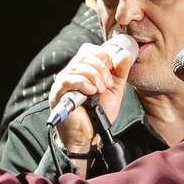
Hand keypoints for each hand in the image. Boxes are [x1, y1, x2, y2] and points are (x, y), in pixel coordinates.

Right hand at [48, 39, 132, 154]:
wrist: (88, 134)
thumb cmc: (98, 113)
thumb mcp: (114, 90)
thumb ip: (120, 73)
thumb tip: (125, 54)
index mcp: (84, 69)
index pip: (90, 50)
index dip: (103, 56)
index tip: (112, 69)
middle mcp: (72, 71)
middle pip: (85, 55)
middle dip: (101, 68)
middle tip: (107, 85)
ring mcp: (63, 81)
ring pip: (78, 66)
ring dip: (95, 77)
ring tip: (100, 91)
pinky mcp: (58, 92)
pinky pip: (70, 79)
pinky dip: (84, 83)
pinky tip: (91, 92)